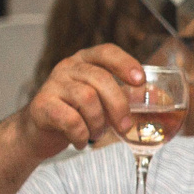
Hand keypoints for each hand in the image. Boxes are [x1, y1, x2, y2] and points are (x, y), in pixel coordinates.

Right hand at [17, 43, 144, 155]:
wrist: (38, 133)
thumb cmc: (76, 114)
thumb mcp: (101, 101)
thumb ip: (122, 96)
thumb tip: (155, 98)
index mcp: (85, 61)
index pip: (106, 52)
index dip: (125, 63)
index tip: (140, 80)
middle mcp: (68, 67)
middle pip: (101, 78)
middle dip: (118, 105)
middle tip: (123, 126)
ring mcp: (52, 84)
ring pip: (87, 98)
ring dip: (98, 122)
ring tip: (95, 134)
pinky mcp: (41, 105)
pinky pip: (70, 119)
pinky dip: (81, 135)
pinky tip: (81, 142)